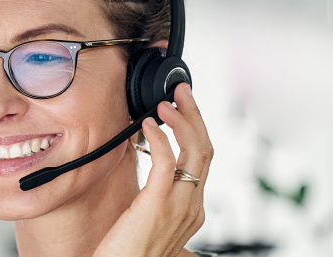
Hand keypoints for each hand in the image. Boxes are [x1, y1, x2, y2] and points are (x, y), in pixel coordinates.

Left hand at [94, 83, 212, 256]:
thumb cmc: (127, 252)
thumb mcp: (147, 219)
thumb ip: (154, 196)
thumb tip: (148, 167)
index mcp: (192, 209)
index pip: (203, 160)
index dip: (195, 129)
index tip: (182, 109)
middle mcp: (192, 206)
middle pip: (206, 150)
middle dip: (195, 115)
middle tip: (182, 92)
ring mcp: (179, 205)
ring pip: (196, 151)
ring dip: (183, 120)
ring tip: (167, 102)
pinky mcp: (158, 204)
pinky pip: (167, 161)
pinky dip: (160, 137)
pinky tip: (148, 125)